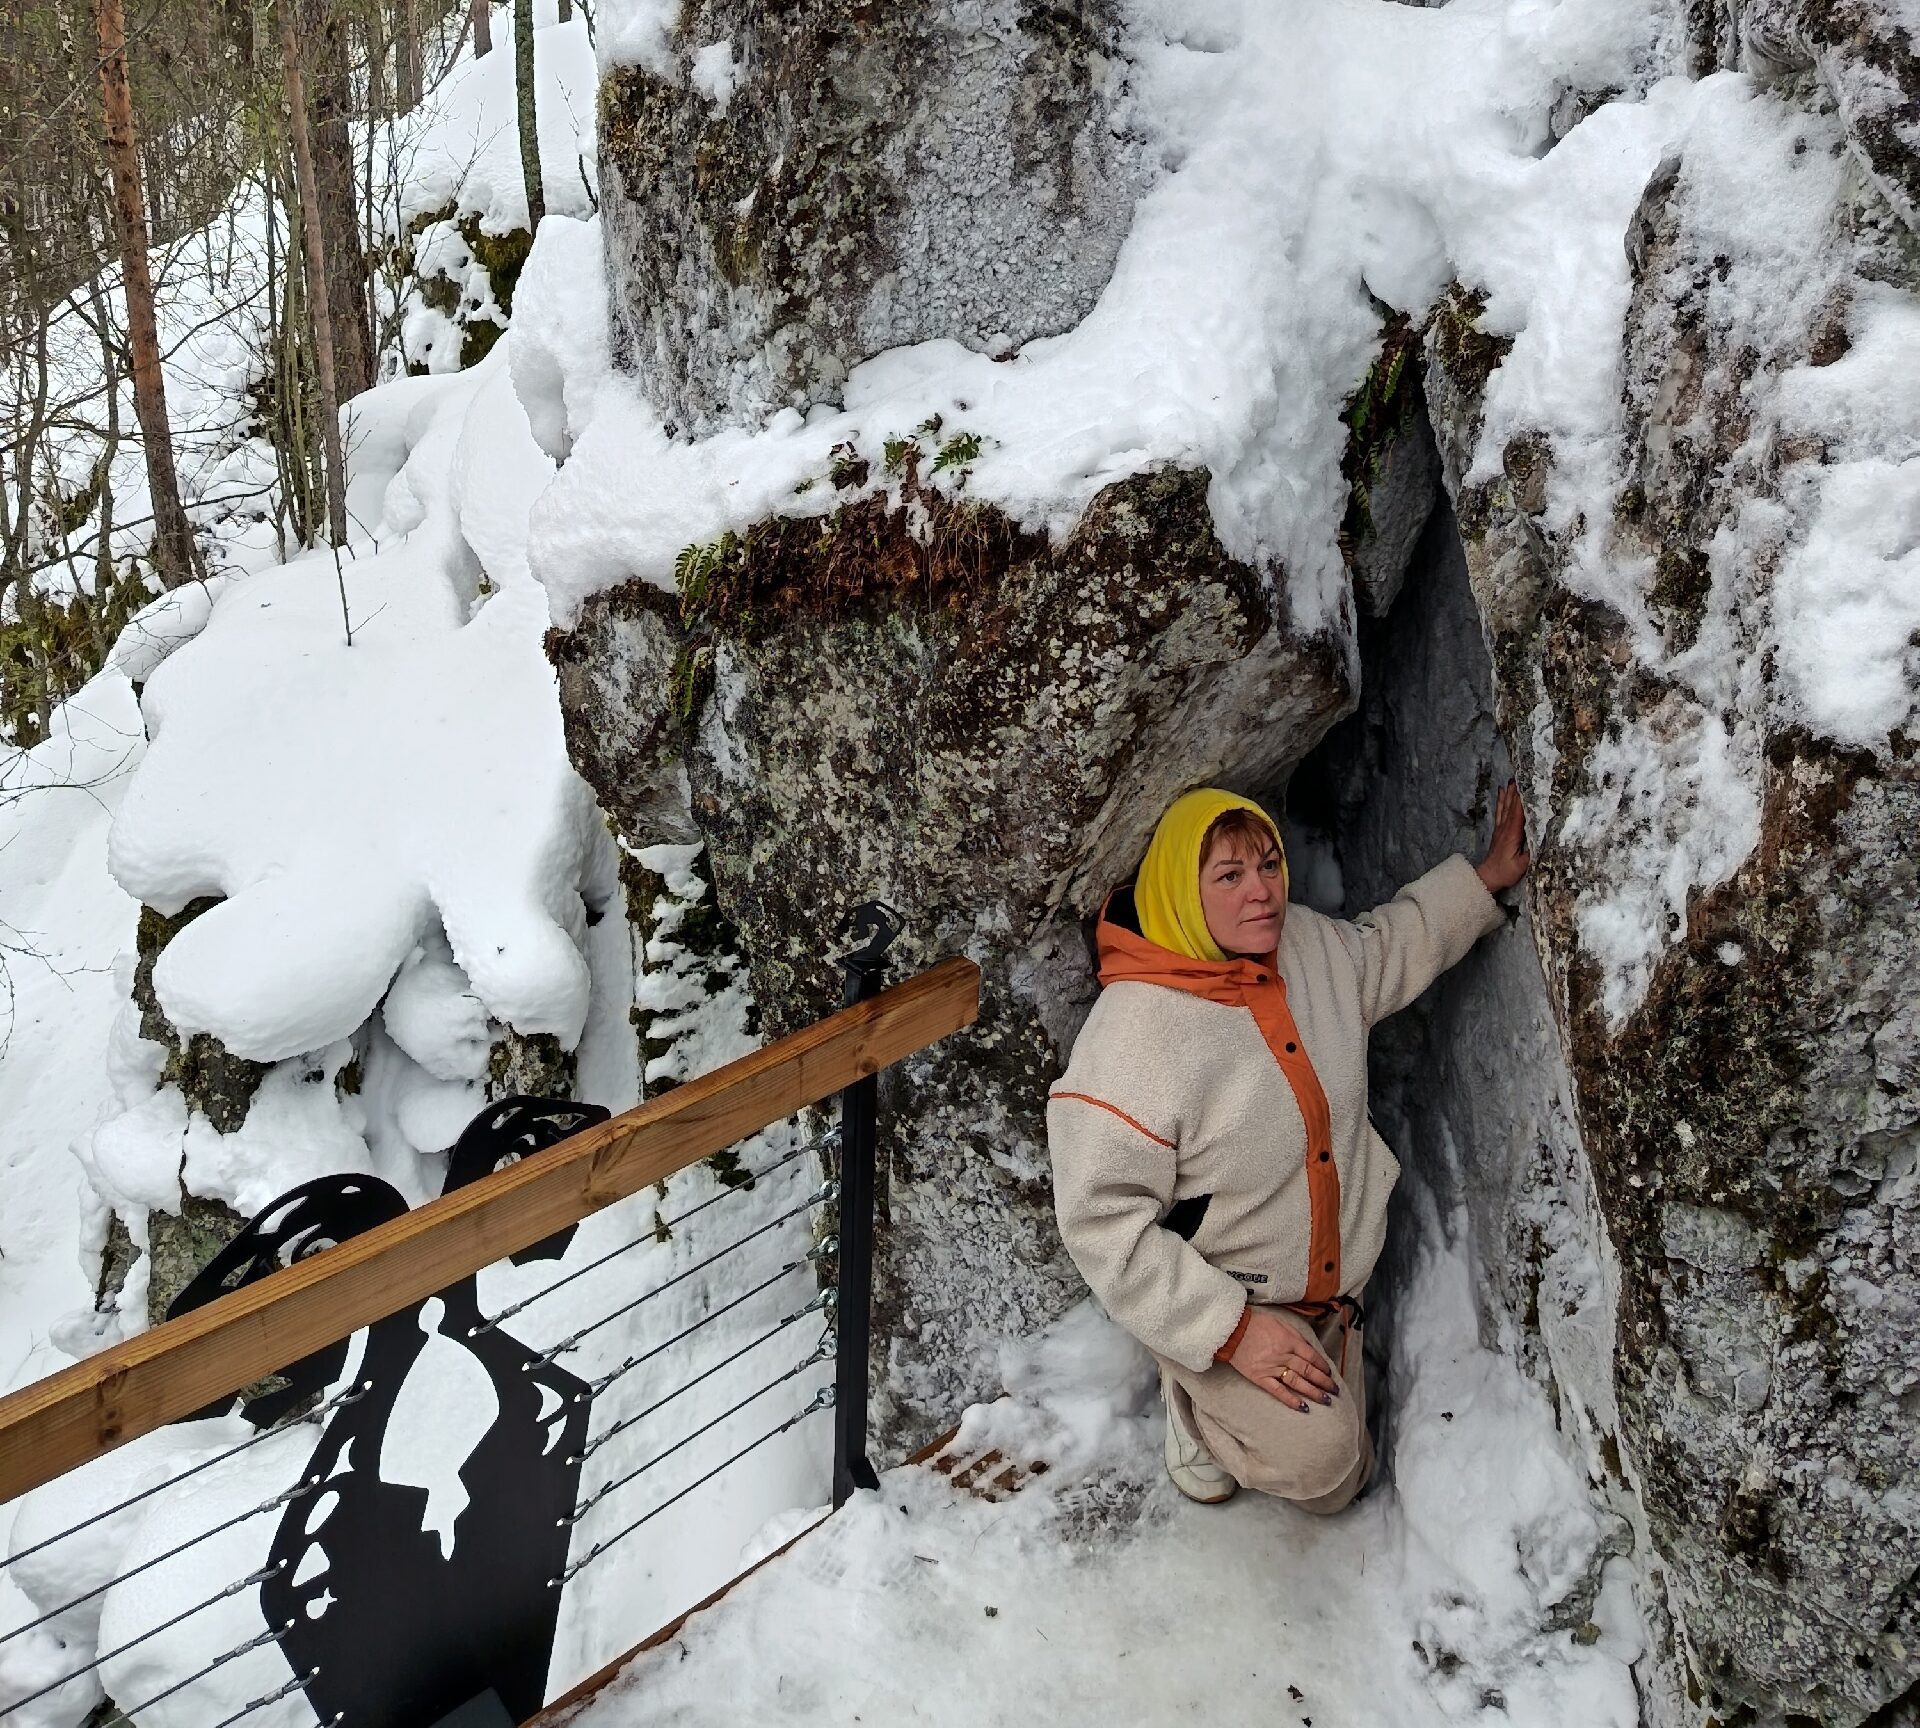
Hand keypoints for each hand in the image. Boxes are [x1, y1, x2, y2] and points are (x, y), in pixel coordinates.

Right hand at [1225, 1307, 1339, 1409]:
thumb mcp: (1281, 1323)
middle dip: (1324, 1382)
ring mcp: (1272, 1368)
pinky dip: (1291, 1400)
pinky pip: (1279, 1391)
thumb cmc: (1256, 1324)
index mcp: (1290, 1340)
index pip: (1312, 1356)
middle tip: (1334, 1390)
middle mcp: (1283, 1355)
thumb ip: (1296, 1337)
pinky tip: (1303, 1407)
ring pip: (1297, 1382)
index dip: (1323, 1366)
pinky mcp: (1260, 1377)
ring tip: (1326, 1400)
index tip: (1330, 1373)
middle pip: (1308, 1371)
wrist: (1232, 1330)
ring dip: (1313, 1392)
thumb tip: (1310, 1350)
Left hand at [1475, 778, 1530, 892]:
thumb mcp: (1522, 866)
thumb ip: (1533, 853)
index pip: (1519, 813)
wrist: (1487, 876)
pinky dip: (1501, 800)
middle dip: (1517, 791)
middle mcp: (1505, 828)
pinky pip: (1500, 812)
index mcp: (1512, 834)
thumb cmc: (1505, 872)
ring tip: (1512, 779)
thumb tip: (1545, 840)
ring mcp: (1501, 829)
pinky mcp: (1499, 831)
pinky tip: (1501, 791)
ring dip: (1509, 793)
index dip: (1523, 800)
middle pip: (1512, 806)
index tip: (1529, 787)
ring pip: (1505, 807)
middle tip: (1521, 775)